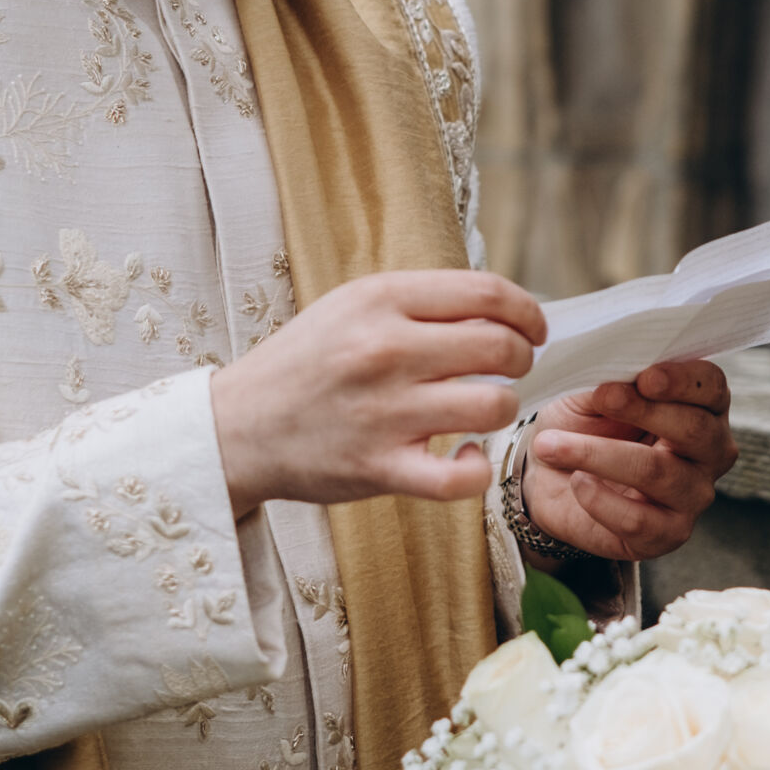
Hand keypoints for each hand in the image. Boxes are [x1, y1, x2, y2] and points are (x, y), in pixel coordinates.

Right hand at [209, 270, 544, 517]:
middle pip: (500, 346)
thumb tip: (500, 311)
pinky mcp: (380, 467)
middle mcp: (385, 350)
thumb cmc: (304, 363)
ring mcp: (384, 412)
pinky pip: (459, 477)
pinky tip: (465, 455)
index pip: (487, 292)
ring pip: (494, 405)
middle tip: (509, 368)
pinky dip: (476, 468)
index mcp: (381, 301)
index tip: (532, 328)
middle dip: (521, 358)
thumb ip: (421, 304)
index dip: (526, 311)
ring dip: (503, 408)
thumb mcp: (352, 307)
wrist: (238, 426)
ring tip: (481, 409)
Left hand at [522, 360, 735, 562]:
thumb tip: (622, 373)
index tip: (645, 376)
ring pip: (658, 473)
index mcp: (702, 406)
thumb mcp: (594, 389)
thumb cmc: (585, 423)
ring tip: (553, 444)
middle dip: (643, 410)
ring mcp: (693, 496)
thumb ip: (616, 378)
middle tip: (601, 397)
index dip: (684, 381)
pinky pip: (639, 520)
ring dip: (599, 454)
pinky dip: (599, 499)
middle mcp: (709, 452)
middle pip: (695, 429)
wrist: (550, 476)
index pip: (713, 388)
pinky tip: (576, 482)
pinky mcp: (668, 534)